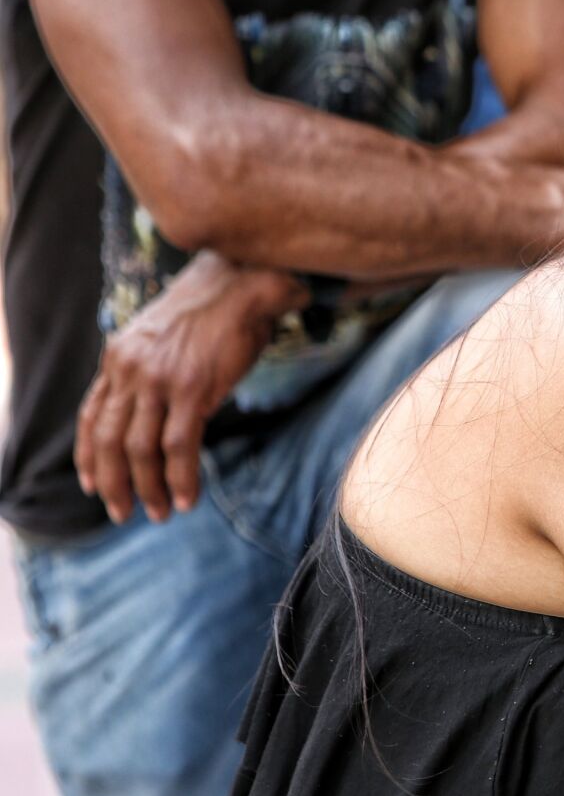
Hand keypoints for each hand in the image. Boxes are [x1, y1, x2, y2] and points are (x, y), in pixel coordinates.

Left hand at [75, 251, 306, 522]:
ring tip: (159, 512)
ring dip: (147, 487)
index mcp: (120, 357)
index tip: (91, 485)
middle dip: (112, 483)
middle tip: (123, 512)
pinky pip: (179, 446)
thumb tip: (164, 415)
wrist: (243, 282)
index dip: (88, 457)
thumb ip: (155, 373)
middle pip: (107, 440)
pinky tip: (187, 498)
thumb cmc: (216, 312)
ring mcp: (158, 379)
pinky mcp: (192, 388)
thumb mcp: (168, 340)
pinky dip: (180, 478)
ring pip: (139, 449)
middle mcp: (130, 369)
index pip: (91, 416)